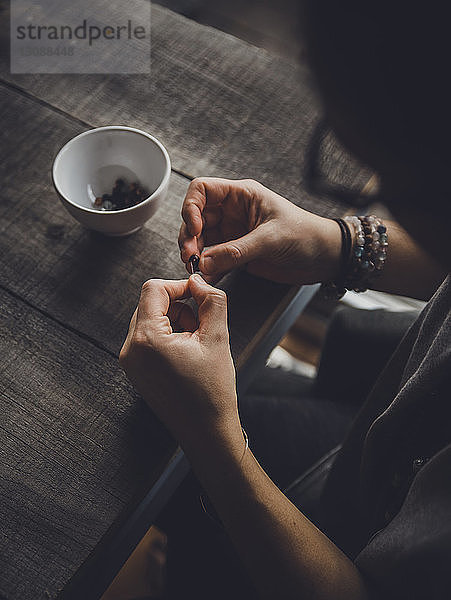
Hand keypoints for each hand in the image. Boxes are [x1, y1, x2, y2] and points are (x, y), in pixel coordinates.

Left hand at [119, 275, 241, 450]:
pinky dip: (167, 336)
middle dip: (178, 306)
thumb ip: (211, 300)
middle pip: (150, 303)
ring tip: (195, 344)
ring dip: (174, 321)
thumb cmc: (211, 391)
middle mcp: (131, 349)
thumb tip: (199, 280)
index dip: (180, 285)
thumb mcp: (218, 337)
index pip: (154, 289)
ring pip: (149, 319)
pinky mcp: (135, 370)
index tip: (199, 294)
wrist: (206, 432)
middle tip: (201, 325)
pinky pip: (148, 337)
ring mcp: (130, 361)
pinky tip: (186, 354)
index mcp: (147, 339)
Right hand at [178, 177, 341, 284]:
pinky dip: (208, 270)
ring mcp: (234, 234)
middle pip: (195, 218)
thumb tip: (205, 262)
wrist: (325, 258)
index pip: (202, 190)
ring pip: (201, 241)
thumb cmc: (307, 235)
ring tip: (198, 270)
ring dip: (195, 256)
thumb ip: (236, 251)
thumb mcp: (271, 239)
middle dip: (190, 238)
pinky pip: (213, 260)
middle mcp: (233, 213)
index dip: (191, 207)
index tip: (195, 228)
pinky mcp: (237, 254)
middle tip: (192, 257)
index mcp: (242, 196)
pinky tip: (208, 278)